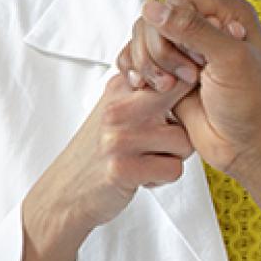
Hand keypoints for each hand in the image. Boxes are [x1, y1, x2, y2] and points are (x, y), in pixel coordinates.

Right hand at [20, 73, 196, 260]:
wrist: (65, 191)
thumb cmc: (101, 150)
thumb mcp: (119, 108)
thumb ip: (148, 89)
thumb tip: (194, 69)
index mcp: (120, 86)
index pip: (172, 69)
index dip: (189, 84)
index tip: (184, 102)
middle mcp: (119, 108)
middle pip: (185, 100)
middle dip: (186, 121)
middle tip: (167, 134)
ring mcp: (119, 137)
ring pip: (186, 142)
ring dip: (174, 157)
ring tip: (147, 159)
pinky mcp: (123, 168)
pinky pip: (174, 170)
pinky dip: (163, 178)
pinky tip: (141, 175)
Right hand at [142, 0, 260, 177]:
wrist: (248, 145)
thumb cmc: (253, 103)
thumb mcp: (230, 59)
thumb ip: (193, 29)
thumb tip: (152, 8)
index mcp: (228, 14)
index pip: (177, 1)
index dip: (175, 28)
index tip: (197, 58)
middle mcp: (206, 28)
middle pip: (155, 20)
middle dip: (161, 51)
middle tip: (189, 77)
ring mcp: (186, 51)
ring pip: (142, 40)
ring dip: (149, 65)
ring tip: (171, 88)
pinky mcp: (170, 73)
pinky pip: (137, 61)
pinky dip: (137, 73)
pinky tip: (148, 88)